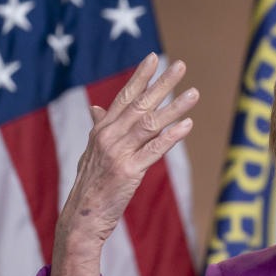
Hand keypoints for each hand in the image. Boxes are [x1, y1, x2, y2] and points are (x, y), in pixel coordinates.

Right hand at [49, 53, 198, 275]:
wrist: (82, 216)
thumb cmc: (91, 184)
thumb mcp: (92, 152)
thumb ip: (99, 128)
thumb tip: (96, 108)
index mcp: (102, 130)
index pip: (124, 96)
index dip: (140, 77)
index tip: (154, 58)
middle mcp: (108, 136)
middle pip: (140, 104)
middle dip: (162, 83)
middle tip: (180, 65)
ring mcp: (117, 153)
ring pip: (150, 123)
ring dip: (174, 107)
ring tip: (193, 92)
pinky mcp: (128, 172)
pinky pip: (154, 150)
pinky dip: (172, 136)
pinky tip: (188, 125)